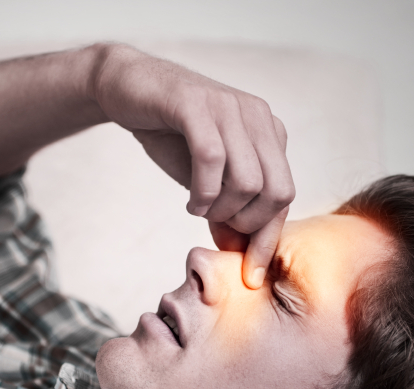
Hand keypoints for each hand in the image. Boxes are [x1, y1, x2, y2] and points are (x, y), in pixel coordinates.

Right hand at [89, 44, 294, 288]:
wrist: (128, 88)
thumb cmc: (171, 136)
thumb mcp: (208, 180)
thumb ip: (230, 209)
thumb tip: (243, 255)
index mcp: (269, 133)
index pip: (284, 195)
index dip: (267, 239)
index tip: (250, 275)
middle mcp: (258, 116)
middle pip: (277, 191)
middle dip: (247, 223)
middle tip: (216, 222)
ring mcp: (229, 106)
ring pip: (249, 180)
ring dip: (220, 209)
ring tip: (199, 207)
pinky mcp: (196, 103)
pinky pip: (212, 159)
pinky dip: (202, 192)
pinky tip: (190, 200)